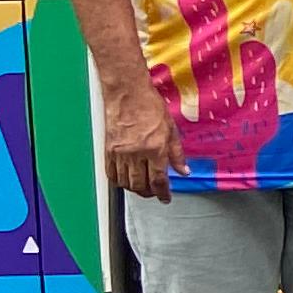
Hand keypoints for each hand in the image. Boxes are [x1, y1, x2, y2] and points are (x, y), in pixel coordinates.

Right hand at [102, 74, 177, 201]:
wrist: (127, 94)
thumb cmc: (150, 107)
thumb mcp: (172, 129)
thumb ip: (177, 154)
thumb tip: (184, 171)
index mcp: (155, 149)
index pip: (158, 180)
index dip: (162, 193)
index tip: (165, 198)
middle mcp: (136, 153)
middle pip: (140, 185)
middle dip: (149, 193)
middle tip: (155, 192)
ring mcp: (119, 153)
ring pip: (125, 182)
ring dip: (134, 189)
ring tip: (142, 187)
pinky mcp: (108, 150)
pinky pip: (111, 173)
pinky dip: (119, 181)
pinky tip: (126, 180)